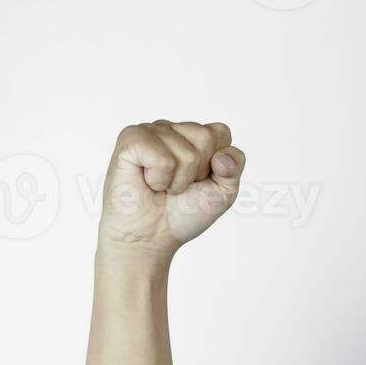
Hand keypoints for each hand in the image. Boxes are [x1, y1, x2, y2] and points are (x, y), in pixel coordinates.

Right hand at [98, 120, 244, 258]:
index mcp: (194, 136)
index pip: (221, 132)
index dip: (218, 165)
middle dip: (197, 172)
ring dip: (178, 181)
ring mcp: (150, 131)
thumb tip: (222, 157)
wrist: (152, 236)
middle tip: (178, 185)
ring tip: (161, 186)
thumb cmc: (184, 212)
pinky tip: (147, 182)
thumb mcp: (223, 192)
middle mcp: (172, 128)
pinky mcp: (130, 139)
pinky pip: (163, 159)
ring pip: (186, 152)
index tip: (200, 181)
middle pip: (206, 137)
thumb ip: (234, 167)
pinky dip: (159, 180)